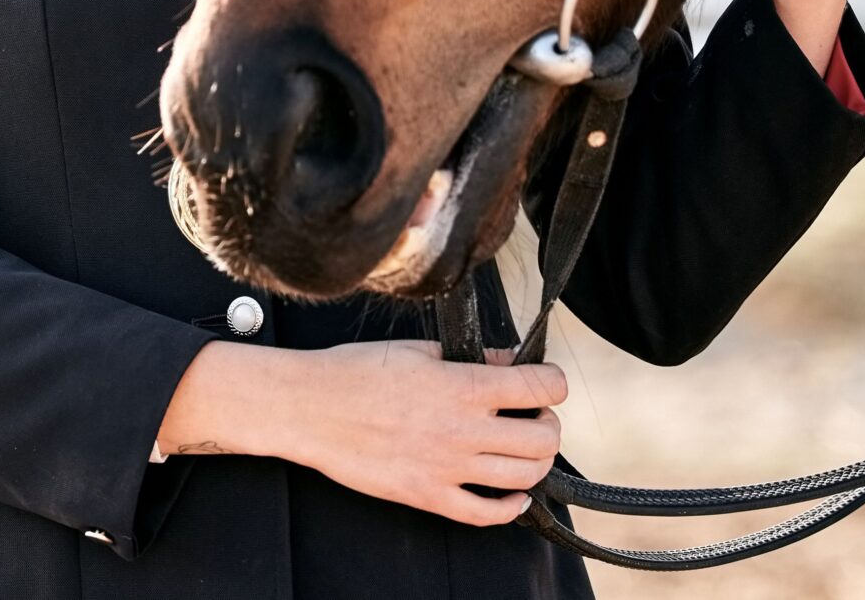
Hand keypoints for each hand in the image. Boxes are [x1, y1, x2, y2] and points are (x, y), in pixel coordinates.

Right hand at [158, 339, 566, 526]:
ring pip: (523, 478)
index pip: (540, 388)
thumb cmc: (357, 371)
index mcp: (463, 386)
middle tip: (536, 418)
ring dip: (535, 463)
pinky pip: (484, 514)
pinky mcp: (427, 497)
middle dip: (549, 426)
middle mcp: (463, 430)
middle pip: (542, 438)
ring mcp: (446, 468)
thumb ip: (473, 357)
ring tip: (524, 450)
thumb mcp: (420, 349)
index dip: (554, 383)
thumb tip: (511, 361)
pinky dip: (509, 508)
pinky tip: (512, 496)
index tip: (547, 383)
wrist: (310, 408)